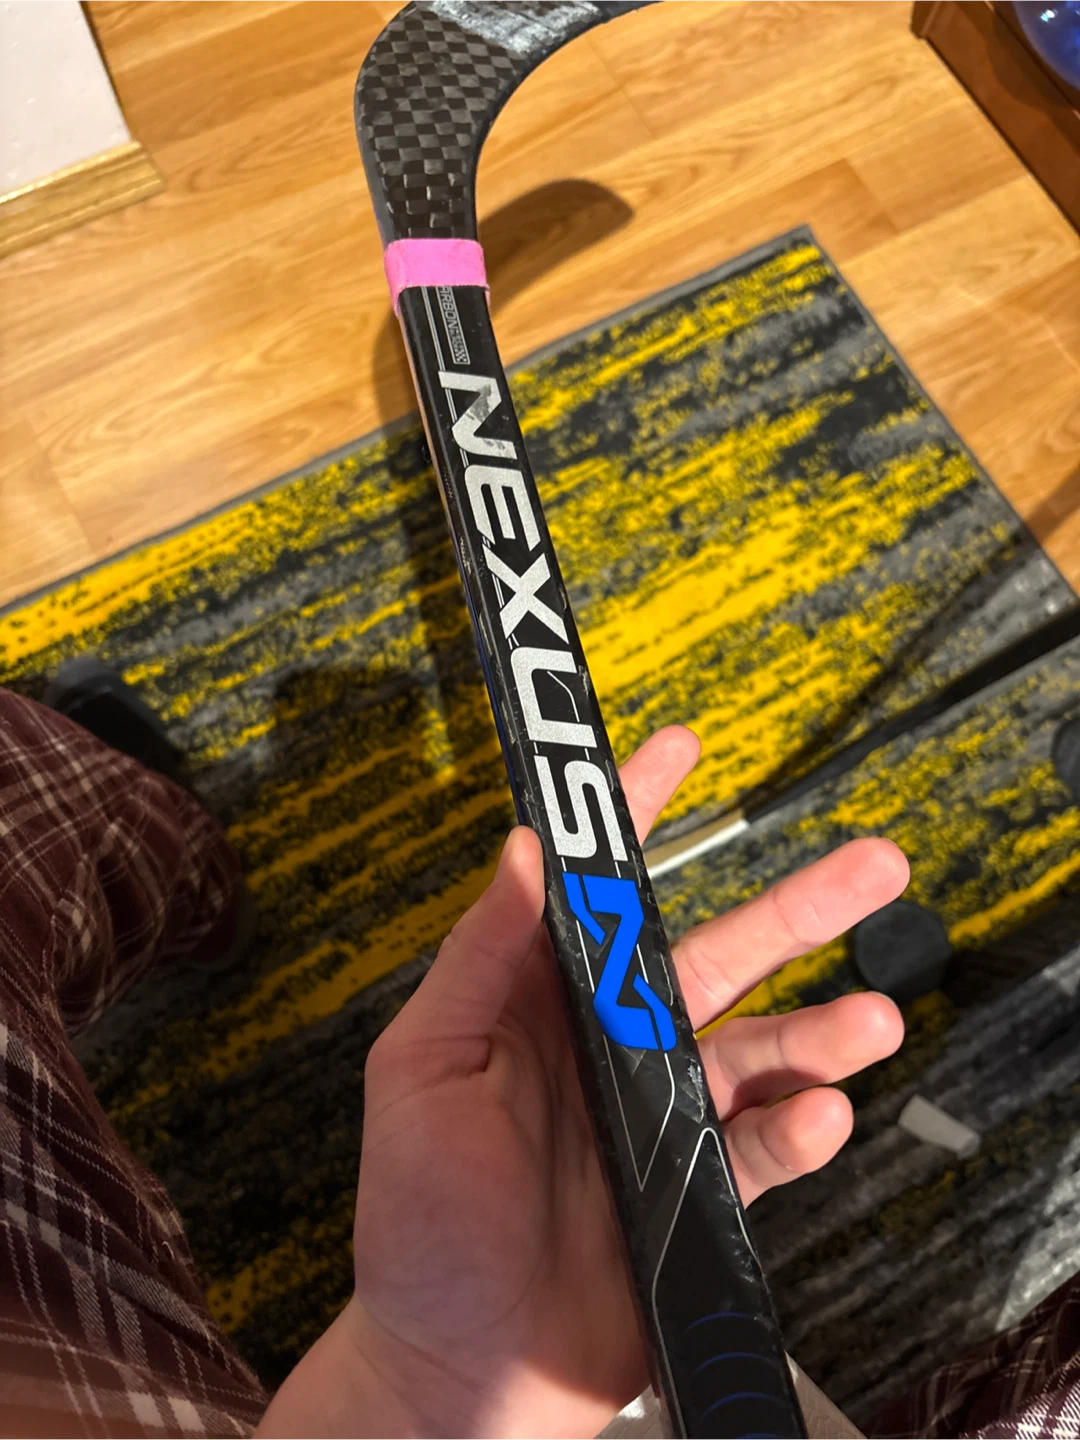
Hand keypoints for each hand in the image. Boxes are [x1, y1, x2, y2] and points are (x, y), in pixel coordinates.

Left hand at [261, 727, 906, 1439]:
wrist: (461, 1370)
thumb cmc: (420, 1224)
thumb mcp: (422, 1072)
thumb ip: (478, 961)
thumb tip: (519, 850)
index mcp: (536, 1003)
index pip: (596, 889)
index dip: (634, 814)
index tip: (678, 749)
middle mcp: (609, 1044)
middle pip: (716, 955)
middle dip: (795, 908)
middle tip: (870, 866)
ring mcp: (660, 1115)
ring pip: (760, 1045)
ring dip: (823, 1026)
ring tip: (871, 1017)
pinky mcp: (698, 1187)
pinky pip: (764, 1143)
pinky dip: (798, 1126)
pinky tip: (824, 1112)